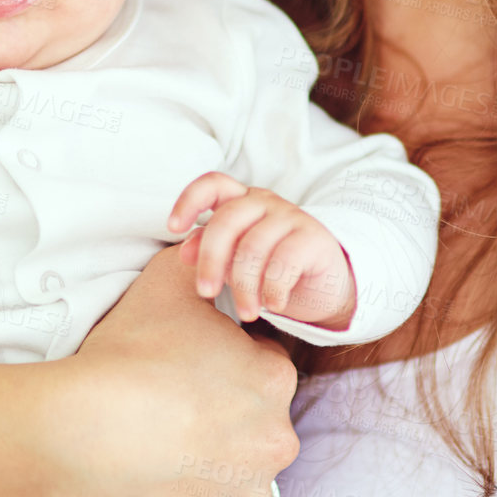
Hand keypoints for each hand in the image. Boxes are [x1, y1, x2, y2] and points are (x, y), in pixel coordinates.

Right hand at [71, 243, 298, 496]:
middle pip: (254, 432)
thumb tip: (202, 246)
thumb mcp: (166, 284)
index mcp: (272, 381)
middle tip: (169, 415)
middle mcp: (274, 444)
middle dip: (221, 426)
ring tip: (157, 459)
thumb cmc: (130, 356)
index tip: (185, 373)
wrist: (87, 431)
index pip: (260, 371)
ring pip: (236, 486)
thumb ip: (194, 261)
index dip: (222, 369)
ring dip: (207, 476)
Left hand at [169, 172, 356, 328]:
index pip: (213, 184)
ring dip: (244, 286)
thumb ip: (210, 251)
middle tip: (205, 293)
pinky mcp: (314, 238)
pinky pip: (284, 262)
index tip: (174, 228)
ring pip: (253, 246)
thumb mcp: (234, 262)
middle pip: (227, 220)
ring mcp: (291, 217)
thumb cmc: (269, 271)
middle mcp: (265, 202)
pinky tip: (272, 305)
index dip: (189, 200)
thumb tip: (184, 250)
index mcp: (241, 202)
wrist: (322, 287)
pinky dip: (273, 289)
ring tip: (245, 312)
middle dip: (210, 260)